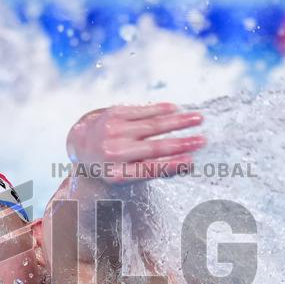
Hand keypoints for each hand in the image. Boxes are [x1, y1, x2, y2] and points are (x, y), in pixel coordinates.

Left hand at [66, 103, 205, 184]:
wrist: (82, 144)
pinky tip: (176, 108)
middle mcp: (113, 152)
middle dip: (180, 143)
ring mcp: (112, 130)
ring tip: (198, 118)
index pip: (148, 170)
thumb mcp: (125, 174)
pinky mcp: (114, 113)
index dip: (171, 165)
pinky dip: (160, 109)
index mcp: (116, 173)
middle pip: (153, 147)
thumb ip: (152, 169)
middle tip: (202, 140)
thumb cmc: (112, 164)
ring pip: (151, 125)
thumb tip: (187, 163)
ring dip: (177, 121)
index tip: (191, 161)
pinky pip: (142, 110)